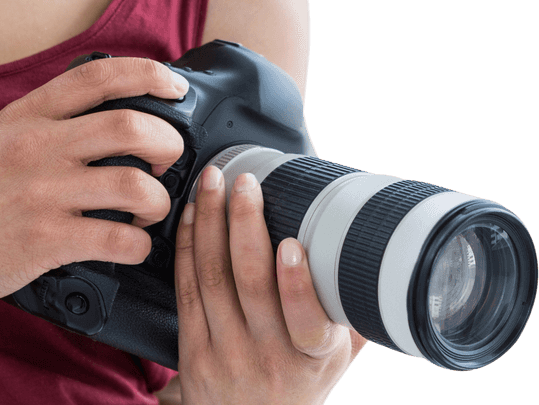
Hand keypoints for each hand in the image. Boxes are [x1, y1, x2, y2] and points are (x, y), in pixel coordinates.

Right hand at [0, 56, 187, 317]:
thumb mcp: (1, 135)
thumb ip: (50, 118)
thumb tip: (115, 108)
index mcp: (26, 115)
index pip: (98, 77)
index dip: (149, 74)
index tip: (176, 87)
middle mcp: (35, 147)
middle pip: (130, 126)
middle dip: (168, 140)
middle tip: (169, 156)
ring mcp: (40, 194)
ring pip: (135, 185)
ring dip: (159, 199)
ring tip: (152, 208)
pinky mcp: (45, 241)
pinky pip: (120, 239)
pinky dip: (140, 245)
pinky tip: (131, 244)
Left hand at [174, 166, 365, 404]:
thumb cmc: (300, 379)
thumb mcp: (336, 355)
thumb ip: (351, 306)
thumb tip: (374, 244)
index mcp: (313, 358)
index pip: (306, 323)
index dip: (297, 283)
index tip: (293, 244)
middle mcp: (268, 357)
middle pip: (249, 283)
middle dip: (244, 222)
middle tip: (245, 182)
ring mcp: (226, 353)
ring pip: (212, 276)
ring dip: (210, 221)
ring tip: (213, 181)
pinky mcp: (192, 347)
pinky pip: (187, 285)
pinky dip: (187, 242)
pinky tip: (193, 213)